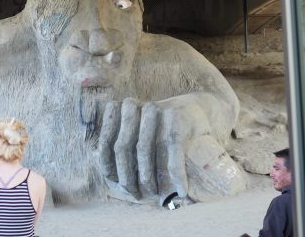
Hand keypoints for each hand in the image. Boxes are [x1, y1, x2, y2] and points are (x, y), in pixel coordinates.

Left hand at [97, 92, 243, 203]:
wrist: (197, 109)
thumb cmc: (163, 128)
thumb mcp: (140, 130)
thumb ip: (123, 145)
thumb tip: (110, 178)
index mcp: (124, 108)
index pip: (107, 142)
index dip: (109, 167)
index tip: (117, 186)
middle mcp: (139, 108)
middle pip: (123, 147)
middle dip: (127, 176)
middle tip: (136, 195)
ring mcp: (159, 112)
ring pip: (144, 151)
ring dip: (148, 179)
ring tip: (155, 196)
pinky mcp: (178, 121)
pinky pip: (172, 153)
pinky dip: (177, 175)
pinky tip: (181, 190)